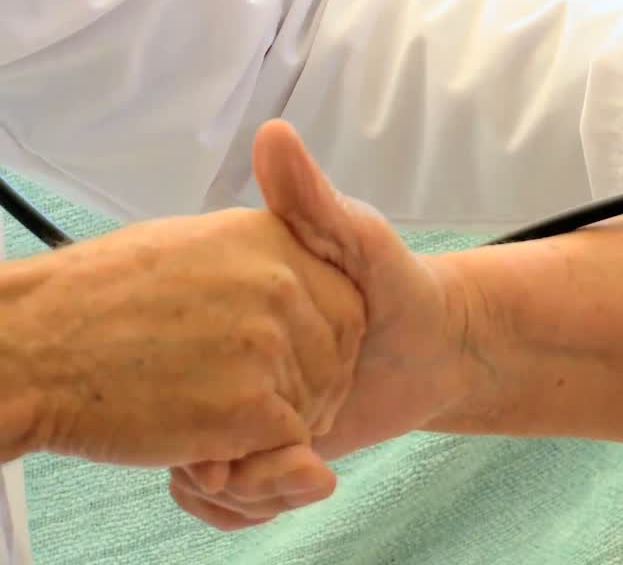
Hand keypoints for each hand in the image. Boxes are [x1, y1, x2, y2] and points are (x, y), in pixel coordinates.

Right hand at [0, 189, 364, 467]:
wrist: (34, 345)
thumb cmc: (101, 299)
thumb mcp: (193, 243)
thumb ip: (259, 253)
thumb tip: (296, 269)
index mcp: (272, 240)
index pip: (348, 304)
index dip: (326, 341)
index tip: (291, 355)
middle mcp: (281, 285)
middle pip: (340, 358)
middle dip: (309, 385)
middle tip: (245, 389)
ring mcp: (266, 346)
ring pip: (315, 404)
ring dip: (279, 420)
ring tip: (213, 404)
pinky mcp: (248, 407)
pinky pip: (289, 443)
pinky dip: (257, 452)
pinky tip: (209, 433)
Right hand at [169, 120, 476, 529]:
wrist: (442, 347)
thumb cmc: (399, 284)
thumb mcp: (357, 235)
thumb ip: (312, 199)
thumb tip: (273, 136)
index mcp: (232, 312)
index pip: (165, 363)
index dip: (175, 399)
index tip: (203, 414)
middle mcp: (230, 363)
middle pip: (174, 432)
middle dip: (211, 460)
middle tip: (244, 456)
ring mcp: (248, 408)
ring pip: (203, 475)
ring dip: (241, 489)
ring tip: (300, 470)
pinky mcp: (273, 447)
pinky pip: (233, 493)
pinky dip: (256, 501)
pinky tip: (307, 478)